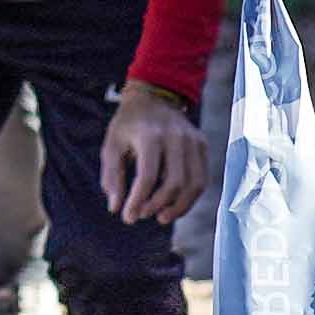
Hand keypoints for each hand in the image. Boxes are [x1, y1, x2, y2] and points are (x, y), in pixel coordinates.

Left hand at [97, 78, 203, 223]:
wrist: (153, 97)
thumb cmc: (128, 124)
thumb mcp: (111, 145)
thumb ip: (112, 176)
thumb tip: (115, 207)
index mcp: (150, 135)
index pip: (148, 176)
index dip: (138, 201)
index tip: (128, 217)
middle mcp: (176, 137)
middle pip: (175, 183)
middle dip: (158, 205)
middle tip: (143, 215)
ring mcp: (193, 140)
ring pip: (194, 184)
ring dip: (179, 207)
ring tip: (161, 217)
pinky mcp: (202, 145)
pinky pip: (202, 179)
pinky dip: (190, 198)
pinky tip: (174, 206)